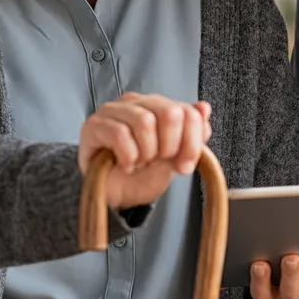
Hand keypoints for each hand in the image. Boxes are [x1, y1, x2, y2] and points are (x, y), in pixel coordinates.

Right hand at [78, 92, 211, 209]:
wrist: (114, 196)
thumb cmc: (142, 174)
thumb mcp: (175, 158)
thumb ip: (193, 134)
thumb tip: (204, 108)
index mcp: (157, 105)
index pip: (187, 111)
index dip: (192, 143)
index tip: (184, 165)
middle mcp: (135, 102)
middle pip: (169, 113)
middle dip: (170, 147)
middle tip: (159, 162)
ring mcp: (113, 111)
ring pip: (144, 122)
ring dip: (147, 152)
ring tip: (140, 162)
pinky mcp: (94, 125)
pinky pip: (119, 134)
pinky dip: (128, 156)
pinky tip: (126, 164)